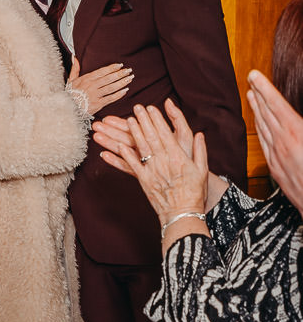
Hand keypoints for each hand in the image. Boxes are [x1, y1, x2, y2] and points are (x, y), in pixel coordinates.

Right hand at [68, 56, 133, 114]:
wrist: (69, 109)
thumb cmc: (70, 95)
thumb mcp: (71, 80)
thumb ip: (75, 69)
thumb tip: (75, 57)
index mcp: (86, 79)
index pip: (102, 71)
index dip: (112, 68)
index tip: (120, 65)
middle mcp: (92, 86)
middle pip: (109, 78)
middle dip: (120, 74)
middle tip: (129, 70)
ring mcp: (96, 95)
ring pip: (111, 87)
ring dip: (122, 82)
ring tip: (130, 78)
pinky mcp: (98, 104)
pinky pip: (111, 98)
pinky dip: (119, 94)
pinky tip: (125, 90)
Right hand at [93, 98, 192, 173]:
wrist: (193, 179)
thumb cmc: (189, 156)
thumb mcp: (184, 135)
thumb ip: (176, 118)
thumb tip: (168, 102)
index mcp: (154, 137)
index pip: (135, 127)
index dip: (121, 122)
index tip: (108, 117)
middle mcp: (147, 147)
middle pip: (125, 137)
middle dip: (110, 131)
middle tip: (96, 125)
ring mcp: (144, 160)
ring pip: (124, 150)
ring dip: (109, 143)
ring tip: (96, 137)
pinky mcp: (144, 173)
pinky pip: (128, 166)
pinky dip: (116, 161)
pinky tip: (104, 156)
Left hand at [94, 98, 227, 210]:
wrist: (183, 214)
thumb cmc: (194, 192)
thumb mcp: (202, 170)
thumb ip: (200, 150)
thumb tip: (200, 134)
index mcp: (178, 157)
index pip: (166, 133)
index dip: (157, 120)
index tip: (151, 108)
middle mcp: (164, 162)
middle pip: (151, 137)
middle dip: (143, 120)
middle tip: (136, 107)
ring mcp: (153, 171)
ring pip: (141, 148)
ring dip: (133, 133)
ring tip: (127, 120)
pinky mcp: (144, 181)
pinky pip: (132, 166)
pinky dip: (125, 155)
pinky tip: (118, 146)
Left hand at [247, 69, 302, 215]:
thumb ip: (302, 126)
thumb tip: (295, 120)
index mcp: (296, 133)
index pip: (276, 105)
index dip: (265, 88)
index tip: (254, 75)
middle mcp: (283, 144)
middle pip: (266, 114)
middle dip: (258, 95)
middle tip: (250, 80)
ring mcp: (278, 157)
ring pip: (263, 128)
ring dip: (256, 110)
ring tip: (250, 96)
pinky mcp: (277, 170)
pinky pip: (264, 145)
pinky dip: (260, 130)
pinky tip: (258, 125)